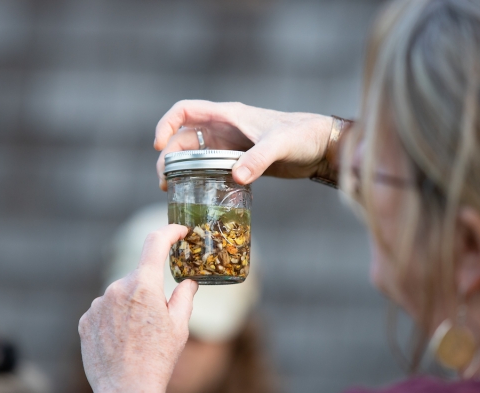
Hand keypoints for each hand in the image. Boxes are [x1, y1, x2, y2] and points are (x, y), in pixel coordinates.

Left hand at [78, 224, 198, 392]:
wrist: (126, 391)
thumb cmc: (158, 359)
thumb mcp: (179, 326)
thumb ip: (184, 296)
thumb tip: (188, 281)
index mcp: (144, 286)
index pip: (155, 243)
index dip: (169, 232)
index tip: (179, 231)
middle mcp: (117, 288)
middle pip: (138, 276)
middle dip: (150, 289)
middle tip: (157, 317)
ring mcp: (98, 304)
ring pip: (120, 293)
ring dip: (130, 305)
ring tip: (137, 335)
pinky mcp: (86, 319)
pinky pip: (104, 309)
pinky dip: (114, 318)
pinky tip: (121, 340)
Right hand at [154, 100, 332, 189]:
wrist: (321, 145)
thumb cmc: (302, 134)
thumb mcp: (280, 144)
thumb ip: (258, 159)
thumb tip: (236, 177)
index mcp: (227, 115)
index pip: (185, 111)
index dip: (166, 124)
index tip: (158, 146)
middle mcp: (224, 128)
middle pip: (184, 138)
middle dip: (169, 156)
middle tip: (164, 181)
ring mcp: (230, 145)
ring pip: (194, 155)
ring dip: (180, 170)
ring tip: (172, 190)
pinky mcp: (239, 161)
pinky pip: (210, 168)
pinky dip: (199, 178)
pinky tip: (196, 194)